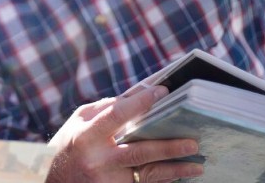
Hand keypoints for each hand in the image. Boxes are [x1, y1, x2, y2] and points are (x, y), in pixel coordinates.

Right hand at [46, 86, 202, 182]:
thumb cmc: (68, 146)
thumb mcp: (78, 122)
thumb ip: (106, 108)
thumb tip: (138, 93)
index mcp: (86, 136)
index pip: (117, 115)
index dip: (141, 102)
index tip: (163, 91)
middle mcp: (98, 160)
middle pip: (140, 152)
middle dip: (169, 147)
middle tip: (193, 142)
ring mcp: (107, 181)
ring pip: (147, 174)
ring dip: (174, 170)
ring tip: (196, 164)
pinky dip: (163, 180)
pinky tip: (180, 176)